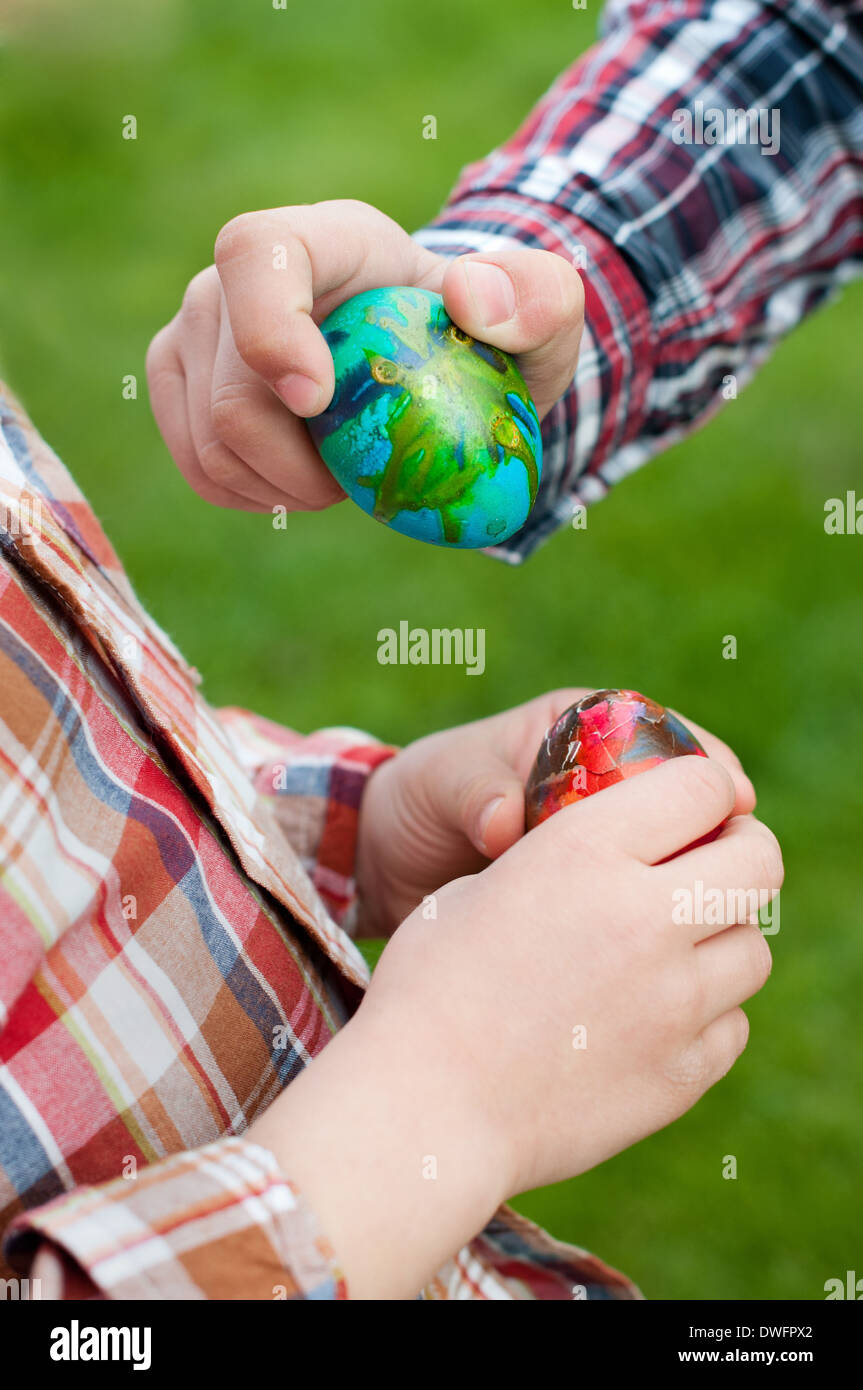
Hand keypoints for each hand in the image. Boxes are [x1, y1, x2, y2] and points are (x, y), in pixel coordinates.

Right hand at [145, 200, 583, 510]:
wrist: (430, 366)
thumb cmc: (483, 339)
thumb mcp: (544, 319)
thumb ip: (539, 298)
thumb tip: (469, 295)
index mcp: (324, 239)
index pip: (257, 252)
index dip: (269, 330)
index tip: (316, 404)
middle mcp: (237, 276)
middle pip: (231, 389)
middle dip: (298, 464)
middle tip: (359, 481)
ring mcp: (196, 329)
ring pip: (209, 439)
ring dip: (281, 487)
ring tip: (340, 478)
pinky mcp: (179, 381)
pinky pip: (198, 465)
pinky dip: (254, 494)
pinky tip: (301, 483)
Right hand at [252, 753, 780, 1297]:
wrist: (422, 1108)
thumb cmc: (430, 987)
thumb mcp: (479, 886)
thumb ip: (564, 863)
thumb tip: (622, 858)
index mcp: (586, 851)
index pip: (704, 784)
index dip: (709, 788)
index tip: (700, 804)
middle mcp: (644, 917)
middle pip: (759, 863)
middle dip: (744, 854)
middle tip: (714, 867)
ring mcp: (673, 1002)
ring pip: (753, 949)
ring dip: (722, 940)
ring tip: (676, 951)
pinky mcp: (681, 1074)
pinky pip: (732, 1025)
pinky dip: (706, 1016)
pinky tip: (655, 1018)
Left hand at [355, 687, 756, 935]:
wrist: (386, 860)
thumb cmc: (419, 801)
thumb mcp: (441, 786)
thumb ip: (475, 793)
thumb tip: (504, 821)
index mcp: (577, 730)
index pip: (663, 733)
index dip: (706, 763)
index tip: (731, 798)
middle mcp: (604, 781)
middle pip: (689, 798)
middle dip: (718, 828)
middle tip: (735, 865)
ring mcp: (606, 838)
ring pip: (679, 853)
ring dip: (699, 879)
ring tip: (712, 916)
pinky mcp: (601, 890)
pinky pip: (648, 899)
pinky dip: (665, 920)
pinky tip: (681, 951)